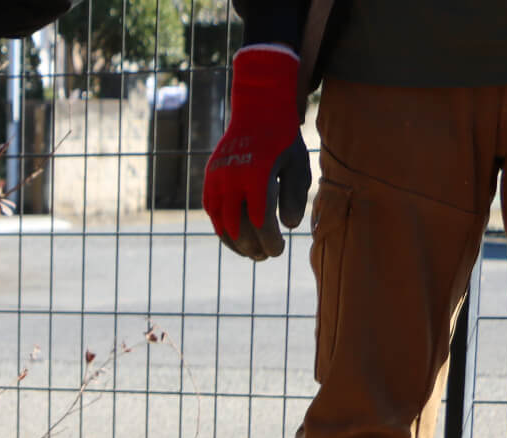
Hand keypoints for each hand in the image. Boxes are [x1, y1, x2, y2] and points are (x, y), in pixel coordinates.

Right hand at [203, 45, 310, 261]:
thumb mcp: (296, 165)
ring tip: (249, 253)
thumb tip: (289, 226)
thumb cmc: (283, 140)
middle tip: (264, 256)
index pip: (261, 219)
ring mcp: (217, 178)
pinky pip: (212, 210)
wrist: (257, 111)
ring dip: (234, 241)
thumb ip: (294, 196)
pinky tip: (235, 237)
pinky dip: (222, 227)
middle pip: (238, 225)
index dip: (268, 240)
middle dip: (251, 246)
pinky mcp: (209, 178)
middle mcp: (232, 178)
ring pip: (220, 221)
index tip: (278, 251)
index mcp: (257, 174)